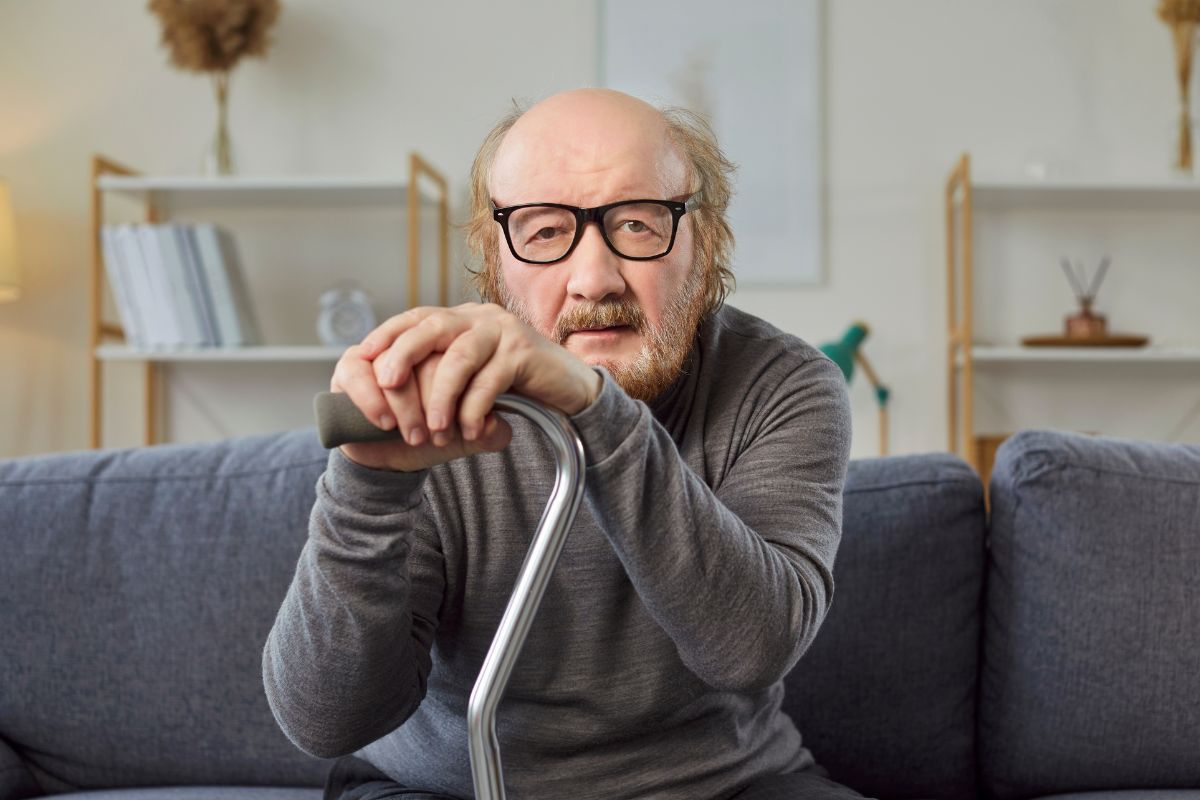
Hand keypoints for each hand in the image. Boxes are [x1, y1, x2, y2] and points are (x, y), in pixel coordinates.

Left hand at [330, 303, 601, 471]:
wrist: (569, 390)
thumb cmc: (514, 388)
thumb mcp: (471, 376)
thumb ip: (441, 373)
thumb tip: (388, 390)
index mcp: (462, 319)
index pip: (417, 316)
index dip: (387, 334)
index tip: (363, 355)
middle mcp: (480, 318)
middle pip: (433, 326)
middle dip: (404, 355)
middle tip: (388, 385)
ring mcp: (504, 332)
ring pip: (461, 357)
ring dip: (442, 395)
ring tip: (434, 429)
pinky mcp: (525, 353)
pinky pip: (491, 380)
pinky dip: (476, 409)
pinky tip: (470, 433)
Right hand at [332, 351, 512, 472]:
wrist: (393, 456)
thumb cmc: (432, 435)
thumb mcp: (465, 435)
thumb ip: (487, 431)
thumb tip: (497, 425)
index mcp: (447, 346)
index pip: (457, 351)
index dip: (460, 390)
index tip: (466, 427)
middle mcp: (413, 341)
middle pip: (426, 356)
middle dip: (433, 400)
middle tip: (437, 433)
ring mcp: (380, 350)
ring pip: (393, 363)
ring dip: (405, 404)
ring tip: (415, 435)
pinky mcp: (349, 364)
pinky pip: (357, 371)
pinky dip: (372, 398)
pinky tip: (385, 422)